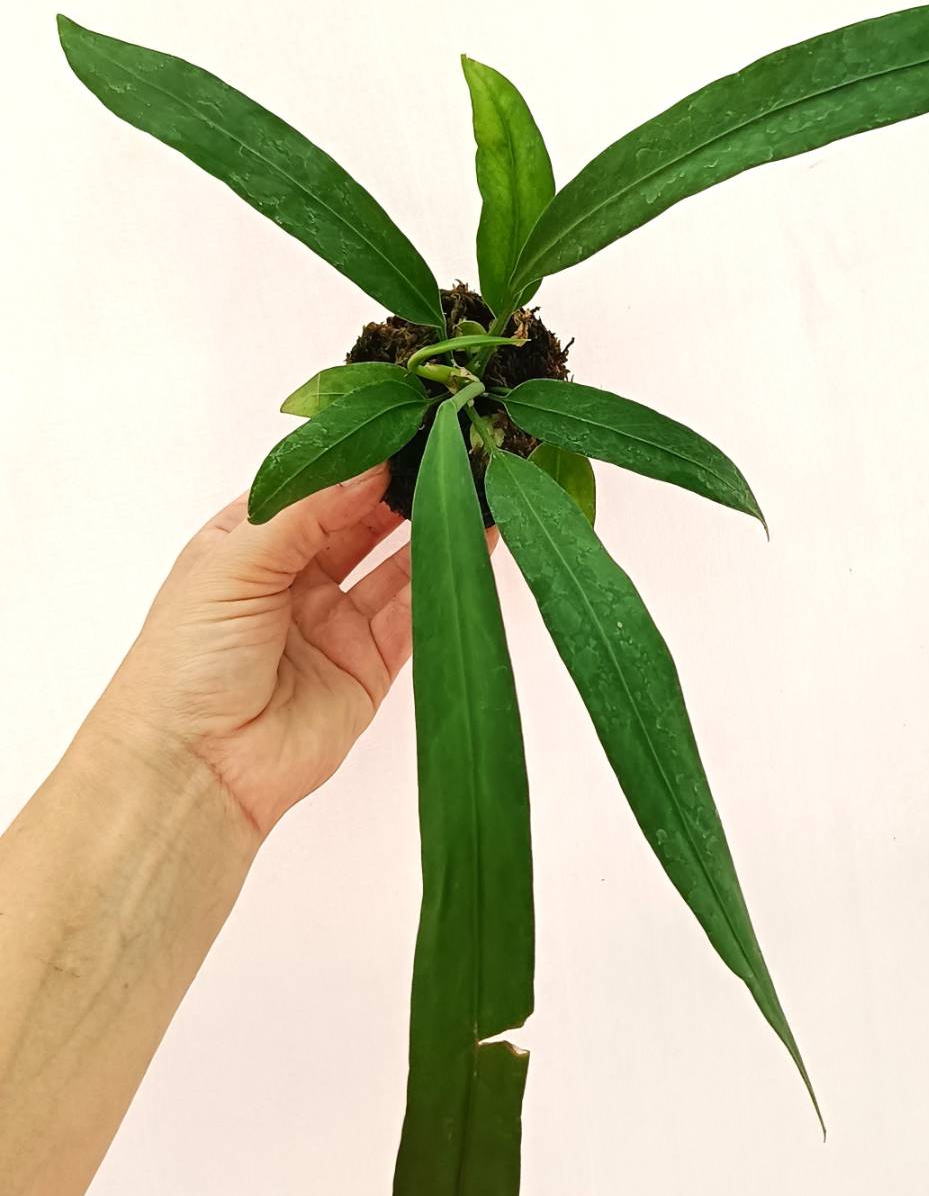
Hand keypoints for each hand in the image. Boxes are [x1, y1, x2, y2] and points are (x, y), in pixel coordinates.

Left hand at [96, 464, 451, 839]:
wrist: (197, 768)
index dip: (353, 458)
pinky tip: (476, 539)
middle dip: (400, 487)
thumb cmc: (185, 663)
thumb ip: (306, 511)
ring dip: (431, 527)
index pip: (311, 486)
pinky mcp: (371, 665)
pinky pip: (416, 613)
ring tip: (472, 485)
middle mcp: (293, 578)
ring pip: (395, 562)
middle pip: (359, 519)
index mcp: (247, 544)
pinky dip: (447, 578)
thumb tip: (369, 466)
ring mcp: (334, 622)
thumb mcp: (234, 563)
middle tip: (446, 450)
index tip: (400, 427)